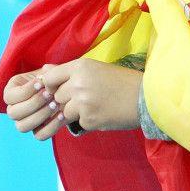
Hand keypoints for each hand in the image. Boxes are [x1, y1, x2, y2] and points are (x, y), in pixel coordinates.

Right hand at [3, 68, 64, 137]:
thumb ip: (49, 71)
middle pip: (13, 113)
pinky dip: (51, 126)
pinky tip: (62, 115)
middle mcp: (14, 109)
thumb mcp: (51, 73)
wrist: (66, 92)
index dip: (25, 91)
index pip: (9, 96)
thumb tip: (45, 71)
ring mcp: (25, 122)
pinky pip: (39, 135)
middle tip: (50, 94)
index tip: (41, 82)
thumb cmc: (54, 80)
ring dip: (40, 115)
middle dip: (33, 103)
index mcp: (12, 92)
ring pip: (22, 126)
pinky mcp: (38, 131)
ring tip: (56, 104)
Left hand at [5, 59, 143, 140]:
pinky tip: (103, 113)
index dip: (52, 86)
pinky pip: (79, 123)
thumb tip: (44, 70)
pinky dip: (88, 120)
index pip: (50, 78)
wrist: (146, 98)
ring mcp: (82, 104)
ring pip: (65, 112)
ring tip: (96, 105)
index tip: (61, 89)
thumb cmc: (122, 81)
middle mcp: (78, 84)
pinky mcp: (89, 120)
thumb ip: (68, 71)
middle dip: (66, 100)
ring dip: (76, 112)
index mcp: (80, 67)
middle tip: (87, 98)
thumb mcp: (95, 68)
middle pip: (56, 97)